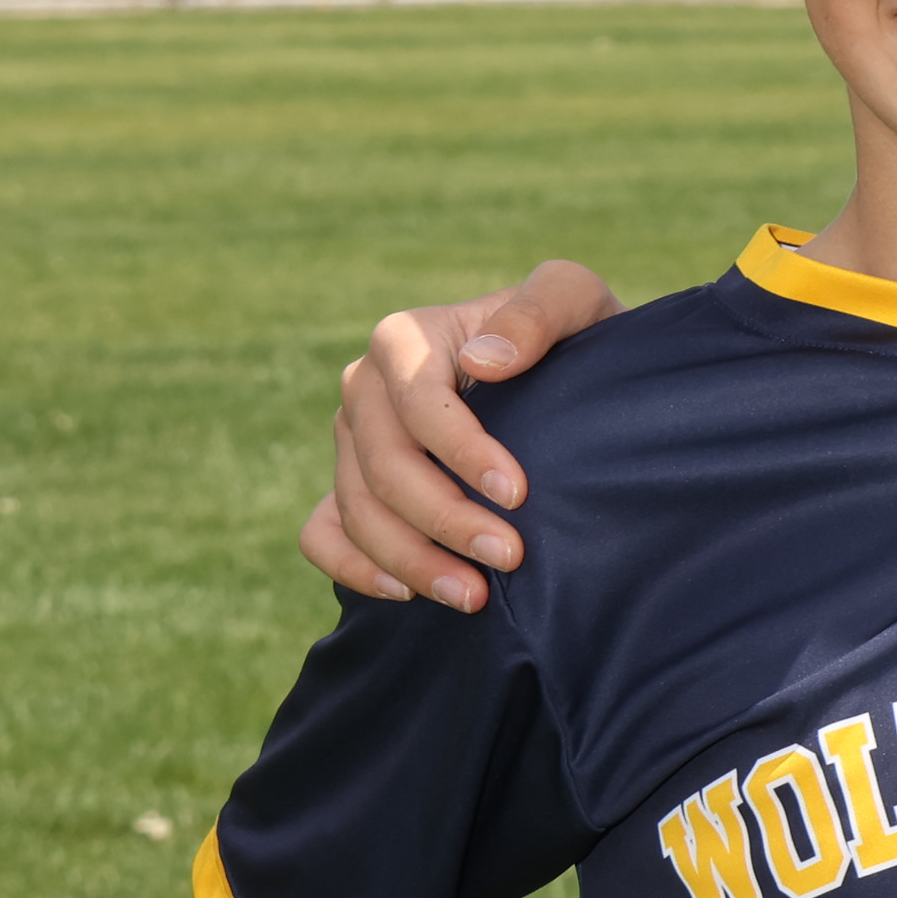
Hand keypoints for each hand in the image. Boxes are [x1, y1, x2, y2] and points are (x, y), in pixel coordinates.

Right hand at [296, 264, 621, 612]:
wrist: (560, 374)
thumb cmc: (568, 334)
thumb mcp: (574, 300)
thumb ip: (540, 309)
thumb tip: (481, 361)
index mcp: (406, 339)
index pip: (418, 403)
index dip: (462, 453)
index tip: (517, 494)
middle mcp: (365, 388)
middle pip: (385, 466)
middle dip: (444, 520)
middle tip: (509, 558)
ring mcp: (349, 440)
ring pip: (356, 508)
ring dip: (410, 559)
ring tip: (473, 596)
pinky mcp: (346, 484)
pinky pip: (322, 533)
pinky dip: (353, 567)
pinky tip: (407, 594)